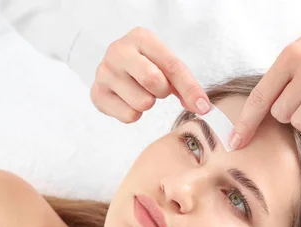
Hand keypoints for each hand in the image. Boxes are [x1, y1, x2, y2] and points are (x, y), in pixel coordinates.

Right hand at [91, 27, 210, 122]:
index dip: (190, 88)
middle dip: (163, 92)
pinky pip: (129, 116)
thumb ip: (185, 84)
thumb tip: (203, 107)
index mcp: (140, 37)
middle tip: (157, 89)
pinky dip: (134, 113)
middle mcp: (118, 51)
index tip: (203, 106)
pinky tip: (128, 100)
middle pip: (154, 82)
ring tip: (140, 92)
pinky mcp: (97, 94)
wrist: (114, 67)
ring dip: (148, 103)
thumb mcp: (166, 65)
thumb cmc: (145, 64)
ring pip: (142, 103)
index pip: (172, 66)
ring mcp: (104, 72)